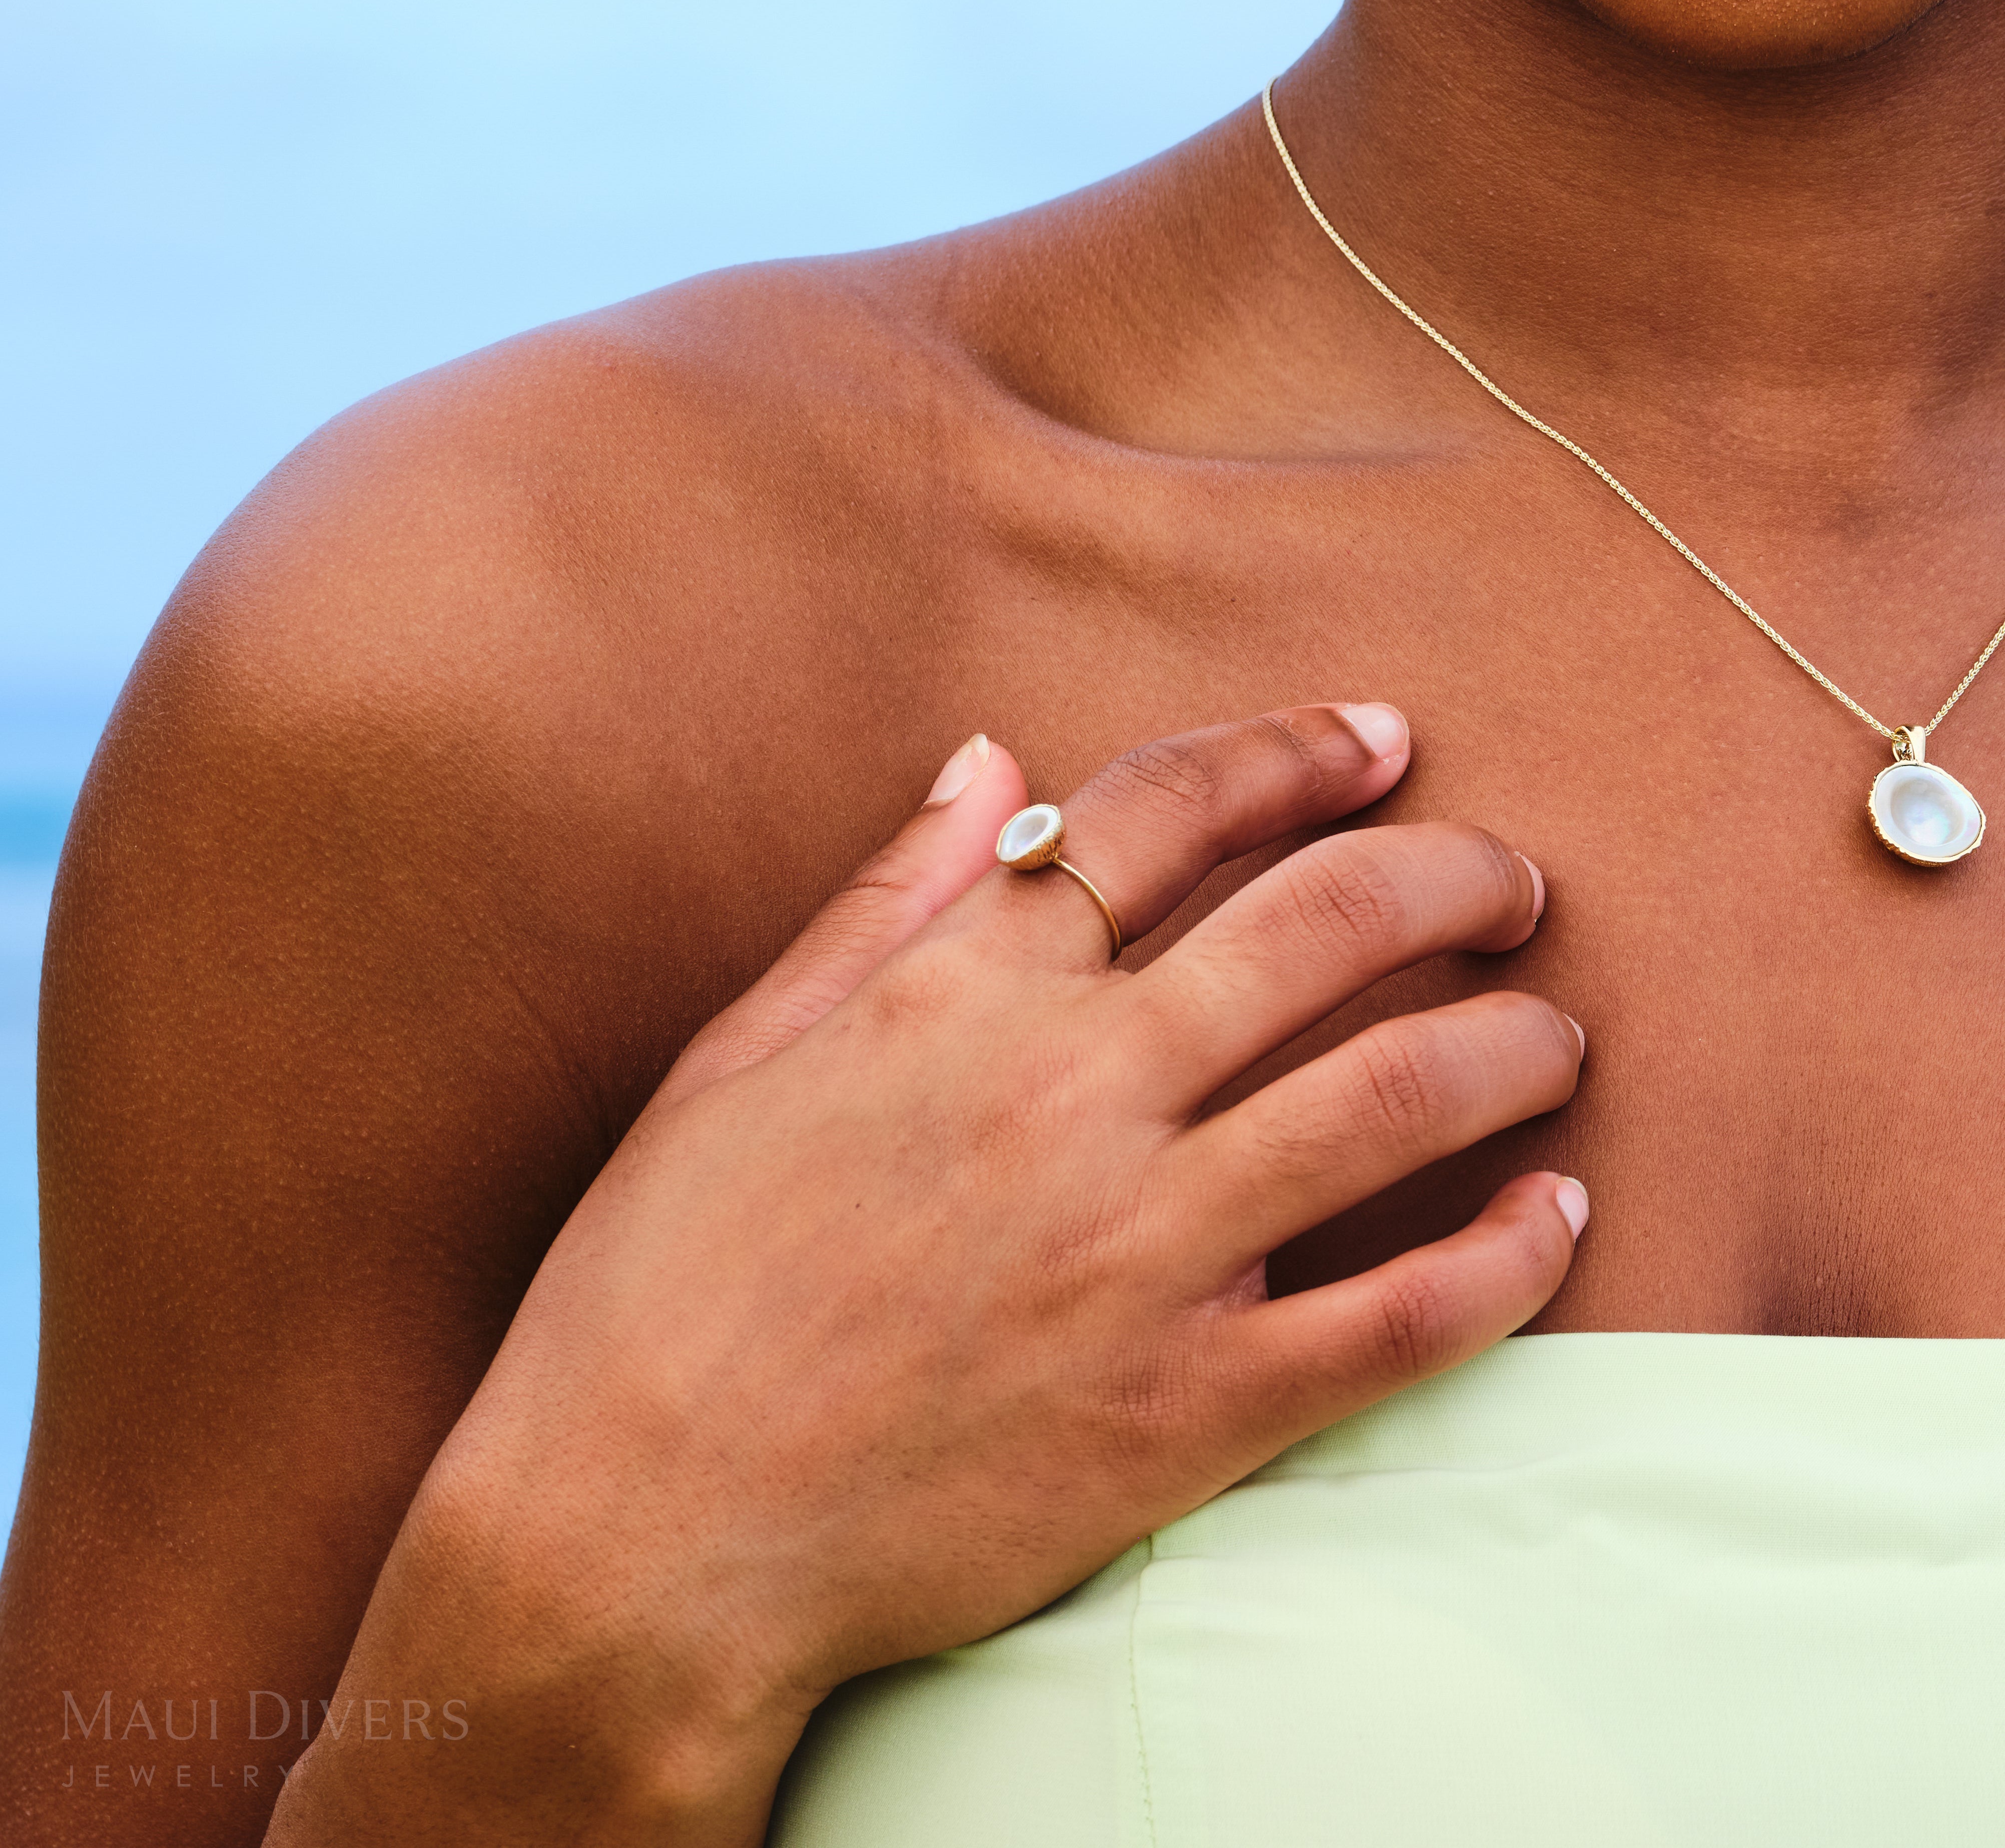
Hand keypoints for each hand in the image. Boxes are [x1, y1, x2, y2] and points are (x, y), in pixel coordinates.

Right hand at [265, 706, 1585, 1846]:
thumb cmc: (661, 1288)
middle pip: (1326, 925)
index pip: (1169, 813)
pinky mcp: (1190, 1411)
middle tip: (1514, 884)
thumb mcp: (742, 1056)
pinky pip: (1405, 1320)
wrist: (637, 1541)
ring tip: (1558, 1034)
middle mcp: (1072, 1094)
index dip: (1293, 751)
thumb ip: (885, 900)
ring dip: (1515, 1046)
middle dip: (1452, 875)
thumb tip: (993, 761)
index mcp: (962, 996)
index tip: (1378, 736)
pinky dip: (1508, 1259)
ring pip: (1397, 1098)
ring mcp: (1143, 1253)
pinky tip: (1557, 1216)